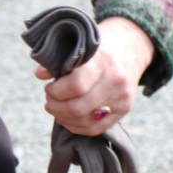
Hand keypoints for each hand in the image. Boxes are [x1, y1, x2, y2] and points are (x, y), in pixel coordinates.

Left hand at [34, 17, 154, 135]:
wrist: (132, 44)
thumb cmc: (100, 45)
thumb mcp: (81, 44)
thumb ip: (59, 59)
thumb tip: (40, 74)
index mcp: (102, 61)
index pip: (75, 86)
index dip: (56, 92)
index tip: (49, 87)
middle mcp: (115, 81)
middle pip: (78, 108)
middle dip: (56, 107)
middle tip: (49, 100)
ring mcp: (121, 97)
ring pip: (85, 121)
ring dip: (64, 118)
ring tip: (57, 108)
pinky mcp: (125, 108)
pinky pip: (97, 129)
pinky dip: (77, 127)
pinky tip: (67, 119)